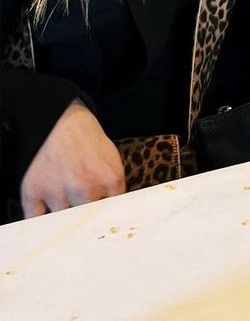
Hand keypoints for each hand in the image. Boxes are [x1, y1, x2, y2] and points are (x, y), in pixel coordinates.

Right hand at [20, 99, 125, 217]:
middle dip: (87, 221)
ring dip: (65, 219)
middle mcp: (85, 188)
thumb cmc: (88, 140)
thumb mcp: (112, 160)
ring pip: (64, 222)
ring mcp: (58, 191)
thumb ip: (114, 188)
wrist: (61, 121)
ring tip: (65, 213)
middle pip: (88, 221)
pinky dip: (40, 223)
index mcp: (110, 179)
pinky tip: (46, 223)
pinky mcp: (34, 191)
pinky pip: (36, 220)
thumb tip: (115, 214)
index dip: (108, 221)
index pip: (113, 213)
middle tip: (84, 223)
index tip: (105, 229)